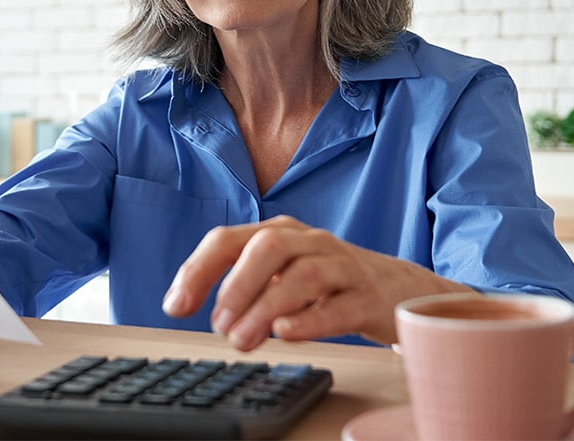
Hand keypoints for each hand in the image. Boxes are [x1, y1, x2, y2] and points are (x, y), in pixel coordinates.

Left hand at [161, 215, 469, 351]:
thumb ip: (239, 287)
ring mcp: (344, 266)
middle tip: (217, 326)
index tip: (174, 307)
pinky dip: (310, 320)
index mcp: (278, 233)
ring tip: (242, 340)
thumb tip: (194, 308)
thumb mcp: (279, 275)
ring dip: (266, 309)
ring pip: (304, 276)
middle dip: (235, 286)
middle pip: (267, 247)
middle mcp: (310, 242)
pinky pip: (340, 305)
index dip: (197, 271)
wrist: (399, 290)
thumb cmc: (327, 283)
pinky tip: (285, 333)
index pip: (227, 240)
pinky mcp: (370, 297)